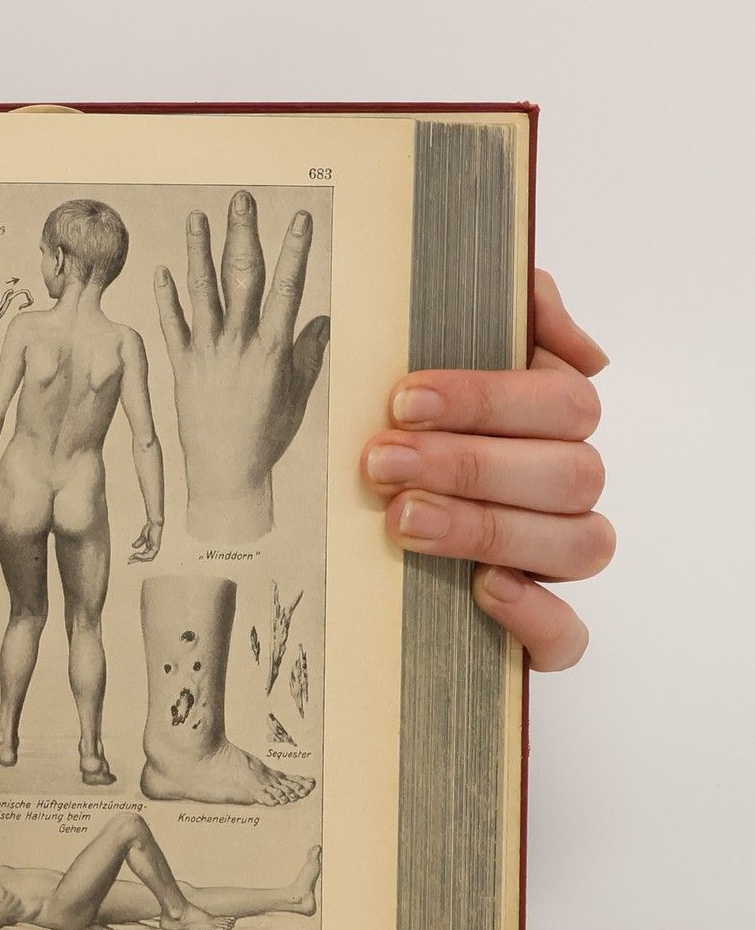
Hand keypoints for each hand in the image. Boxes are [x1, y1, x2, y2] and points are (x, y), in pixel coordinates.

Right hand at [128, 519, 161, 563]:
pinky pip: (149, 555)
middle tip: (129, 562)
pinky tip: (136, 555)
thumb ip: (139, 542)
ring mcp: (155, 548)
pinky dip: (142, 556)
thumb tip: (133, 546)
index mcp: (151, 547)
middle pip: (146, 558)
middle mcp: (154, 549)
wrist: (154, 523)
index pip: (144, 555)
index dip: (137, 558)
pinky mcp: (156, 547)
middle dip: (137, 560)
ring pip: (147, 558)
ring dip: (139, 559)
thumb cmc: (150, 528)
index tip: (129, 559)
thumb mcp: (142, 537)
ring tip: (132, 558)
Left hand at [154, 191, 329, 543]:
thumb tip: (320, 320)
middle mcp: (239, 345)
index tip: (301, 218)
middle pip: (242, 278)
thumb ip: (307, 353)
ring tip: (197, 218)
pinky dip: (166, 298)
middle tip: (242, 201)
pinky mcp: (180, 367)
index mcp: (274, 350)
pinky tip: (162, 270)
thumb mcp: (296, 394)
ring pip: (202, 293)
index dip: (295, 251)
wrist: (226, 474)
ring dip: (199, 252)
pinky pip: (171, 326)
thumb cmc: (266, 437)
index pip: (288, 289)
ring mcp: (206, 354)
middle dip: (244, 235)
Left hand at [361, 270, 609, 670]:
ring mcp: (555, 563)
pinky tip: (484, 591)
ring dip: (487, 528)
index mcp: (551, 424)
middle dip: (470, 463)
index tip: (402, 400)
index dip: (487, 399)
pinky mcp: (539, 632)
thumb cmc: (403, 436)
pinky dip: (536, 616)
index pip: (560, 402)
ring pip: (577, 545)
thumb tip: (533, 294)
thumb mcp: (425, 363)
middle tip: (381, 462)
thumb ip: (491, 311)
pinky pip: (568, 635)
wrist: (352, 546)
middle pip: (569, 472)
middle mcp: (564, 490)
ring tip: (401, 520)